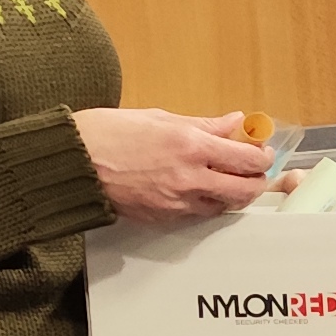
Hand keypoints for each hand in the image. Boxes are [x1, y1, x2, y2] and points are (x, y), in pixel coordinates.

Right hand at [76, 108, 273, 223]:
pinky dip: (208, 204)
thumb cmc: (108, 134)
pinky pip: (200, 215)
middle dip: (257, 181)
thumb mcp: (160, 117)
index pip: (247, 159)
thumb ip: (204, 124)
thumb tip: (234, 121)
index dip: (262, 157)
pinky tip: (201, 190)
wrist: (73, 164)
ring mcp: (178, 201)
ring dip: (233, 195)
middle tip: (254, 171)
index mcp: (191, 145)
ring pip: (226, 206)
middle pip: (246, 189)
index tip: (262, 152)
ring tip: (227, 179)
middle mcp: (190, 176)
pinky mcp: (164, 218)